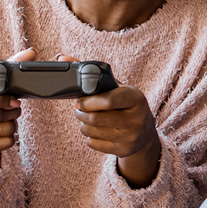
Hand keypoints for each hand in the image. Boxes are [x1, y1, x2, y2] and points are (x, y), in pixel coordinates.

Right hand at [0, 48, 33, 177]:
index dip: (1, 99)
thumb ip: (9, 64)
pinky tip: (4, 130)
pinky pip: (5, 143)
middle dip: (13, 111)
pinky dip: (11, 137)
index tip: (15, 100)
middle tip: (16, 107)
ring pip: (3, 130)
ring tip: (9, 118)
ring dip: (13, 124)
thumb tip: (32, 51)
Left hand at [62, 54, 160, 187]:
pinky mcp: (123, 150)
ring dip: (83, 124)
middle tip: (80, 108)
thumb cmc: (125, 104)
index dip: (89, 101)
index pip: (108, 101)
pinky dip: (90, 137)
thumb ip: (91, 72)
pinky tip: (98, 131)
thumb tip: (61, 57)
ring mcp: (131, 137)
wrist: (145, 133)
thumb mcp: (116, 87)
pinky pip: (93, 144)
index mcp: (136, 98)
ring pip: (91, 131)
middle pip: (95, 118)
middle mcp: (136, 119)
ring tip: (88, 118)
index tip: (81, 100)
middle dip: (80, 113)